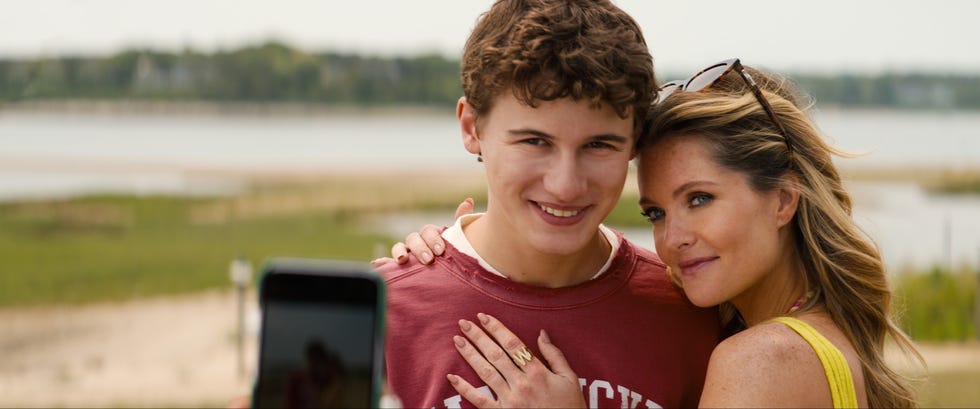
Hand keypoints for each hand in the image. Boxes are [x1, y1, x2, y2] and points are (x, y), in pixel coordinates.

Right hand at [371, 198, 474, 266]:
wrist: (447, 277)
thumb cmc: (451, 256)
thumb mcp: (458, 241)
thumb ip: (461, 222)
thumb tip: (468, 201)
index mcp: (430, 236)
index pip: (428, 231)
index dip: (433, 239)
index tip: (441, 251)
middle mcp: (417, 243)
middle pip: (413, 239)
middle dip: (420, 248)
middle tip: (429, 260)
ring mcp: (406, 254)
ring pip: (399, 248)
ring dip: (399, 252)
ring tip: (402, 260)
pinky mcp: (397, 268)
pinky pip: (387, 263)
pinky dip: (381, 262)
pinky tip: (377, 264)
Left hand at [447, 313, 584, 408]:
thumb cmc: (570, 407)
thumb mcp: (569, 379)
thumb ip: (555, 355)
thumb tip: (541, 333)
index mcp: (538, 372)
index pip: (512, 344)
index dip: (496, 328)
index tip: (483, 317)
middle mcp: (521, 384)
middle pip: (495, 354)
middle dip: (478, 337)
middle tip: (464, 323)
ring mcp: (510, 400)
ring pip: (485, 372)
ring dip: (470, 355)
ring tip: (457, 340)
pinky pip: (480, 400)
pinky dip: (464, 389)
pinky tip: (452, 376)